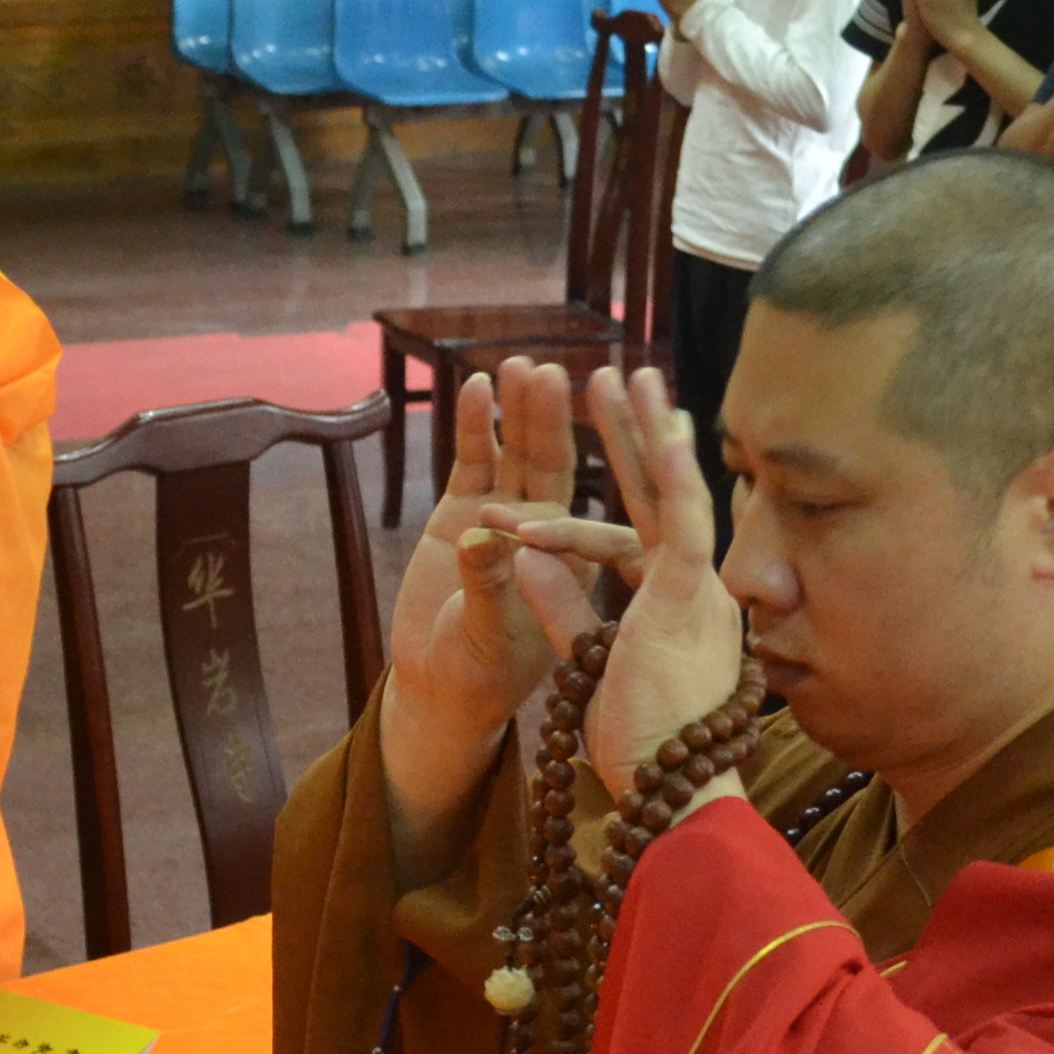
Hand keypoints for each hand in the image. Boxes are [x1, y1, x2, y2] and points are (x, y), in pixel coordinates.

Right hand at [389, 358, 601, 754]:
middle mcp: (550, 532)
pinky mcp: (461, 513)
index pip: (595, 507)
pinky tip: (476, 387)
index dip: (600, 475)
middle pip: (559, 464)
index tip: (612, 433)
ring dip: (521, 411)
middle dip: (559, 419)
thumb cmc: (484, 675)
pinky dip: (473, 426)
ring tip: (521, 366)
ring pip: (518, 454)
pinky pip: (473, 462)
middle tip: (561, 372)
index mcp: (580, 564)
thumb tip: (477, 538)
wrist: (441, 687)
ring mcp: (506, 518)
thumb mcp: (493, 641)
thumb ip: (487, 590)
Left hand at [498, 366, 746, 786]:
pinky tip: (663, 424)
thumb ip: (563, 608)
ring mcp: (695, 588)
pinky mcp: (688, 595)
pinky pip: (681, 521)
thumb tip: (528, 558)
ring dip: (646, 431)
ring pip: (671, 491)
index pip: (630, 534)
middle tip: (618, 375)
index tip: (548, 483)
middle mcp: (689, 587)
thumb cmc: (637, 740)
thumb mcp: (587, 661)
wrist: (668, 789)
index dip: (592, 503)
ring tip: (626, 375)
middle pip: (654, 495)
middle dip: (632, 434)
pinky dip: (673, 471)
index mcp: (667, 604)